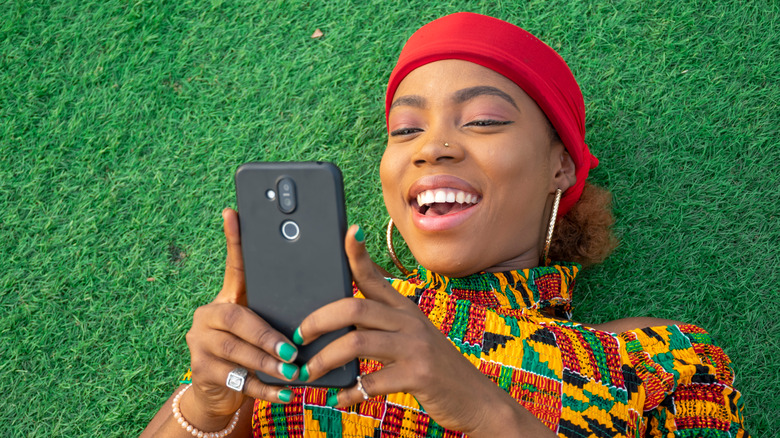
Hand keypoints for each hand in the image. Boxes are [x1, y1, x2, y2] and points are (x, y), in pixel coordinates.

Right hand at [183, 208, 298, 420]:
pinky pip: (238, 381)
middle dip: (266, 335)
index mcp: (226, 297)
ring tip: (293, 371)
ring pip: (236, 352)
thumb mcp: (263, 323)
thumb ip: (280, 305)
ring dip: (268, 364)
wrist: (220, 390)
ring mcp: (200, 344)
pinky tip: (287, 393)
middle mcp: (207, 316)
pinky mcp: (200, 372)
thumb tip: (316, 281)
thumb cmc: (251, 349)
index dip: (234, 240)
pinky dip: (266, 389)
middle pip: (236, 318)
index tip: (234, 212)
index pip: (233, 266)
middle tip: (292, 349)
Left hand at [293, 225, 517, 434]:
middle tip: (298, 338)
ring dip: (324, 359)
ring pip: (357, 341)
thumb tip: (335, 324)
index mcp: (405, 309)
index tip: (348, 233)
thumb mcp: (412, 338)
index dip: (358, 254)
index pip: (375, 275)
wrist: (475, 398)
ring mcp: (416, 347)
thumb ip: (380, 327)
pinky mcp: (419, 375)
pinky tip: (338, 399)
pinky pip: (372, 382)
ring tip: (308, 374)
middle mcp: (410, 321)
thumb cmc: (434, 369)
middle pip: (354, 307)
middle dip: (317, 321)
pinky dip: (348, 393)